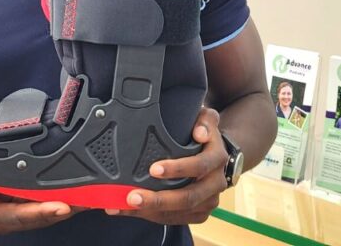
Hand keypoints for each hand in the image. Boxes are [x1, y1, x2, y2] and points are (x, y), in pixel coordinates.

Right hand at [0, 160, 80, 235]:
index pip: (20, 215)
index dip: (42, 212)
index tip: (63, 206)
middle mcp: (3, 219)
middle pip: (38, 218)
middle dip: (62, 210)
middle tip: (87, 200)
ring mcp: (12, 215)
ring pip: (43, 215)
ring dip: (65, 207)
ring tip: (89, 196)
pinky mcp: (19, 207)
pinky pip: (41, 207)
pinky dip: (58, 201)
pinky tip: (76, 193)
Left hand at [106, 108, 226, 224]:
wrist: (215, 156)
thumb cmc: (203, 135)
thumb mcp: (206, 120)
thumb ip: (205, 121)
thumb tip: (199, 133)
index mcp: (217, 159)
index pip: (199, 166)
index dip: (177, 169)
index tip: (153, 169)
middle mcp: (215, 183)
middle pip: (188, 197)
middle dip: (158, 199)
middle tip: (132, 196)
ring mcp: (208, 202)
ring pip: (178, 213)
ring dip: (149, 211)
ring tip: (123, 206)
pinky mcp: (198, 214)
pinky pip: (174, 219)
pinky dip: (151, 216)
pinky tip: (129, 211)